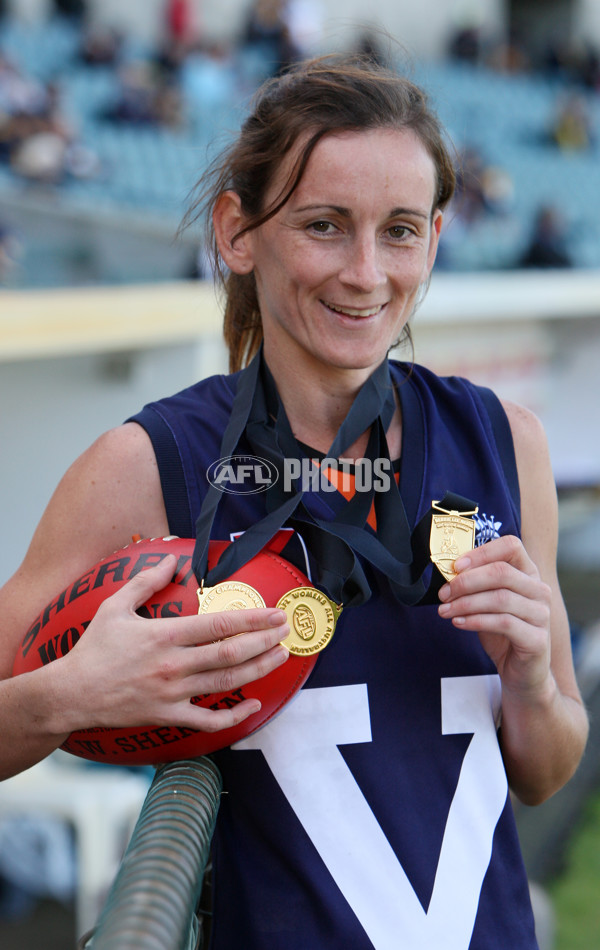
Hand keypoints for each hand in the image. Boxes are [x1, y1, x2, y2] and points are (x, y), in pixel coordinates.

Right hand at [60, 555, 289, 733]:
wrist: (71, 693)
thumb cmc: (94, 649)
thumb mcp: (115, 606)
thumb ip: (146, 581)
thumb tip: (173, 561)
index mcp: (164, 635)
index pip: (219, 624)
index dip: (253, 619)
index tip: (275, 613)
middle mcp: (174, 664)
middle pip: (231, 652)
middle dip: (265, 641)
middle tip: (287, 631)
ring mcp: (173, 693)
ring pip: (227, 683)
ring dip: (259, 669)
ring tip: (281, 656)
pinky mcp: (168, 716)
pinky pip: (208, 721)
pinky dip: (235, 716)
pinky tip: (254, 705)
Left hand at [437, 535, 552, 699]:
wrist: (521, 672)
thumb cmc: (502, 633)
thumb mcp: (486, 602)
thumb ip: (475, 585)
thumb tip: (448, 571)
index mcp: (528, 574)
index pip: (510, 546)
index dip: (481, 552)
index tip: (455, 566)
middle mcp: (539, 590)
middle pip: (501, 572)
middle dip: (466, 581)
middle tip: (444, 593)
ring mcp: (541, 615)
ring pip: (500, 598)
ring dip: (466, 603)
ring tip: (445, 610)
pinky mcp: (537, 639)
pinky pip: (503, 623)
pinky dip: (476, 621)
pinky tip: (458, 623)